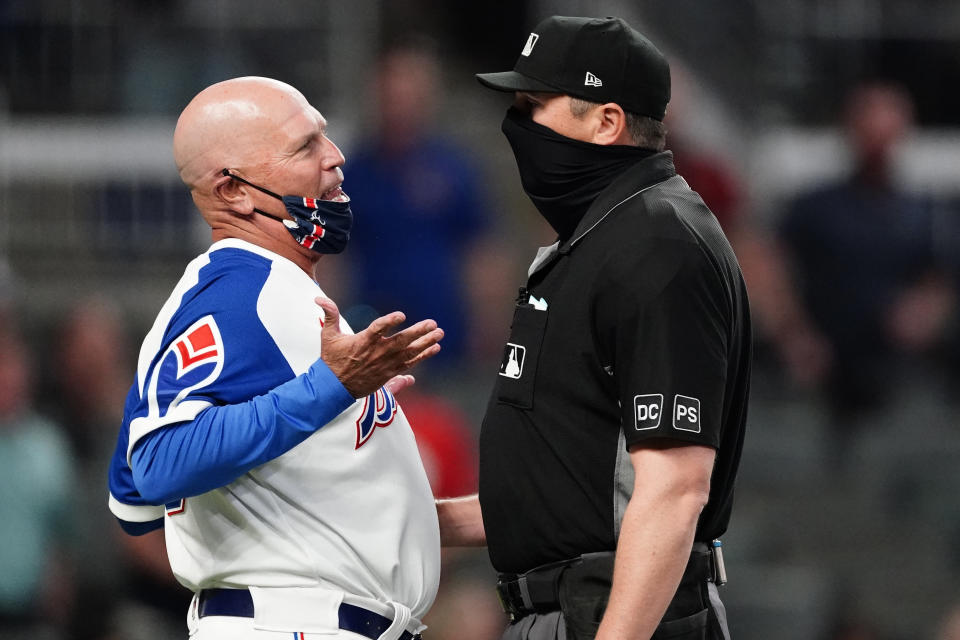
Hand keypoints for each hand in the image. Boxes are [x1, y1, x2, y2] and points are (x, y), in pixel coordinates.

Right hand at [316, 297, 442, 397]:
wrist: (334, 388)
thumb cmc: (332, 360)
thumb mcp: (328, 336)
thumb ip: (329, 315)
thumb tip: (319, 299)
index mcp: (363, 342)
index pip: (377, 329)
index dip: (389, 322)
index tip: (401, 315)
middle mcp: (376, 353)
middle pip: (400, 341)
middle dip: (418, 332)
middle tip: (432, 323)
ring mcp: (385, 364)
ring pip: (409, 353)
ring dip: (425, 343)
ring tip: (439, 334)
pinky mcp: (389, 373)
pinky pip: (410, 364)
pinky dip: (423, 356)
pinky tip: (435, 348)